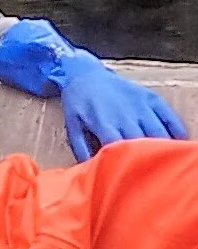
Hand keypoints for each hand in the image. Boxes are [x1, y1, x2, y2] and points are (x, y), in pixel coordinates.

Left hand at [59, 55, 187, 161]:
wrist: (85, 74)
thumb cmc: (78, 103)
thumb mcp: (72, 125)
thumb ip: (80, 147)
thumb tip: (90, 169)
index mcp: (103, 122)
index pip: (119, 148)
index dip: (125, 163)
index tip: (128, 174)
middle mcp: (124, 114)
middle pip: (142, 142)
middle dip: (145, 158)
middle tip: (148, 170)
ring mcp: (140, 105)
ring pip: (158, 132)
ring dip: (162, 147)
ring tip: (163, 160)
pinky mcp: (151, 98)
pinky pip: (170, 116)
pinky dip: (177, 130)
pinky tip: (177, 142)